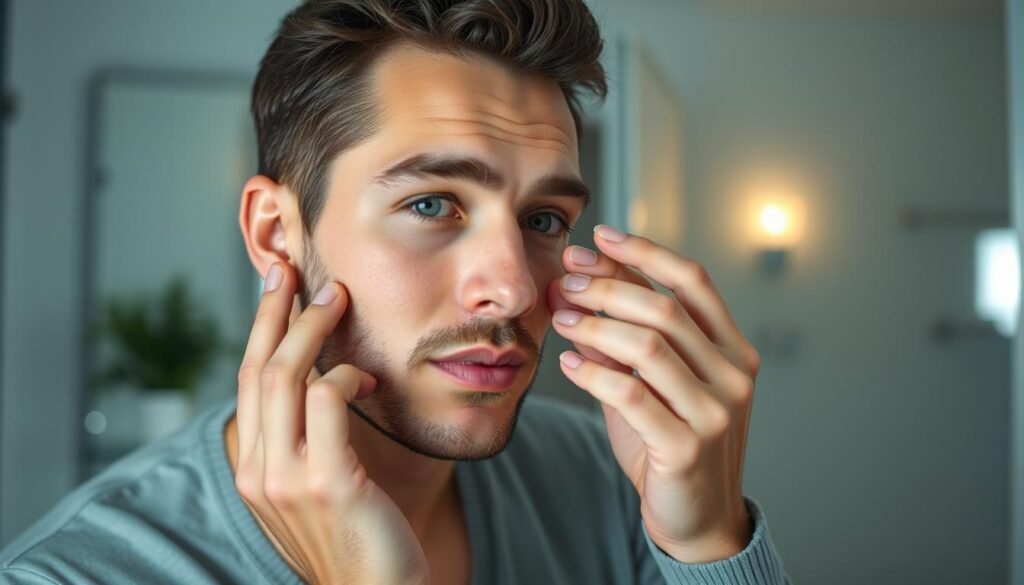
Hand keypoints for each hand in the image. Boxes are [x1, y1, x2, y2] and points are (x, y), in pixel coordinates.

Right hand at [233, 262, 429, 584]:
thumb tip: (321, 384)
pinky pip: (328, 401)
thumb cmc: (361, 539)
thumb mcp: (319, 486)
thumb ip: (307, 442)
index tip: (273, 285)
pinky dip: (346, 375)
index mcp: (253, 472)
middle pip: (258, 370)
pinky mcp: (326, 482)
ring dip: (311, 328)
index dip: (259, 330)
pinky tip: (366, 376)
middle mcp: (258, 473)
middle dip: (275, 312)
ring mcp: (287, 480)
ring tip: (335, 298)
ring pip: (287, 377)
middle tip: (295, 270)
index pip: (247, 384)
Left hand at [547, 226, 758, 562]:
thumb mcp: (652, 381)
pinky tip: (568, 363)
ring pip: (648, 346)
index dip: (645, 253)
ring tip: (560, 320)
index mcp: (733, 349)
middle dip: (607, 288)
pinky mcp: (687, 446)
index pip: (693, 281)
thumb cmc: (669, 441)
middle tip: (565, 281)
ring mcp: (716, 411)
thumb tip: (582, 279)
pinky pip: (631, 394)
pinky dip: (593, 373)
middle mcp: (734, 374)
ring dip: (595, 326)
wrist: (695, 518)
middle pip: (665, 308)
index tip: (600, 236)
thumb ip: (628, 334)